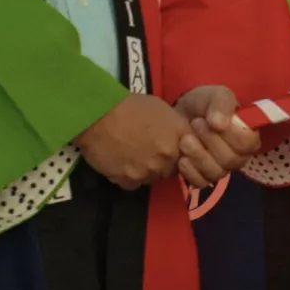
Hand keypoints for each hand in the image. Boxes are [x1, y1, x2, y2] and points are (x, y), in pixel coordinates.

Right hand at [74, 94, 191, 189]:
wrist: (100, 114)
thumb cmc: (132, 106)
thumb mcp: (162, 109)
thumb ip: (175, 127)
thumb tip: (178, 137)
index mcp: (180, 136)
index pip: (190, 154)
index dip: (178, 153)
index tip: (168, 149)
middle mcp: (169, 156)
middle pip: (171, 169)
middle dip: (163, 163)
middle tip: (148, 152)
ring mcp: (150, 170)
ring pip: (153, 178)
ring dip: (145, 171)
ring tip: (132, 156)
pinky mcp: (129, 180)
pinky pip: (133, 184)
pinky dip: (128, 176)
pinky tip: (121, 163)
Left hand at [173, 85, 260, 188]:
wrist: (179, 114)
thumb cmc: (204, 103)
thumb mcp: (216, 95)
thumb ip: (221, 104)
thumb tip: (219, 124)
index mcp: (247, 135)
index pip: (249, 144)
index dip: (231, 135)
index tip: (211, 121)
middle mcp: (238, 156)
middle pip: (231, 160)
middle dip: (210, 142)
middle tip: (195, 124)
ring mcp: (221, 169)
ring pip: (216, 173)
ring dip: (198, 155)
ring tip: (185, 139)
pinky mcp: (202, 178)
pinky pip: (200, 182)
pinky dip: (189, 171)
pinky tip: (181, 157)